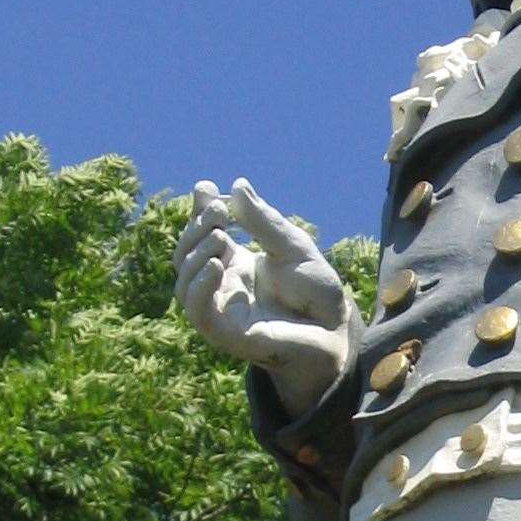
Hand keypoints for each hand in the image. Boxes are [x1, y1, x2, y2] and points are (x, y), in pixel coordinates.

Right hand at [173, 178, 353, 415]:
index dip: (198, 212)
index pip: (203, 235)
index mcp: (235, 263)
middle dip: (196, 229)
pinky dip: (198, 288)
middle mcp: (223, 286)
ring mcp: (222, 310)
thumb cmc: (316, 292)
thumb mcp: (293, 248)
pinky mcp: (228, 334)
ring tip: (220, 236)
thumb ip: (264, 223)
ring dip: (195, 255)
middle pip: (186, 256)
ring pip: (184, 284)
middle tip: (219, 212)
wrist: (336, 331)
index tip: (206, 188)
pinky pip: (198, 313)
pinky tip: (215, 264)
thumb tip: (237, 185)